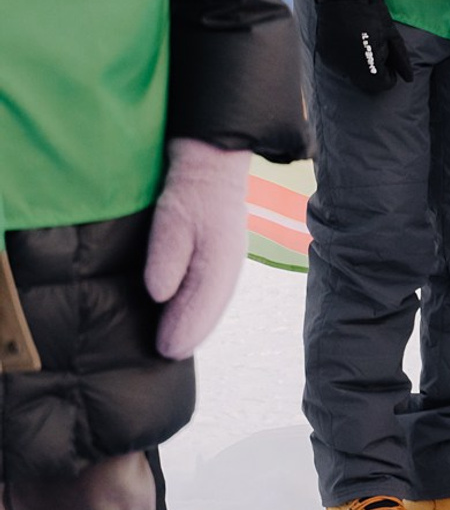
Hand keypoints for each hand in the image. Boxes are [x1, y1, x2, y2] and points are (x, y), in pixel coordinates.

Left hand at [144, 140, 250, 359]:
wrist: (214, 155)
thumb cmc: (191, 185)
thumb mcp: (174, 216)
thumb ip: (167, 255)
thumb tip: (160, 296)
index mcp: (222, 259)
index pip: (204, 304)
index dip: (186, 329)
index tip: (166, 350)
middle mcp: (230, 263)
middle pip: (212, 306)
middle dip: (192, 332)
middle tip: (167, 354)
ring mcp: (228, 257)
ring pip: (213, 299)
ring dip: (196, 322)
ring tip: (176, 342)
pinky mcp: (220, 251)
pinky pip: (211, 288)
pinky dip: (199, 306)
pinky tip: (185, 312)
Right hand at [312, 0, 413, 94]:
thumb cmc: (371, 12)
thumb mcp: (392, 35)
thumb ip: (401, 59)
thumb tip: (409, 79)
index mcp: (367, 62)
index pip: (382, 85)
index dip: (389, 75)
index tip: (389, 61)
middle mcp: (348, 66)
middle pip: (367, 83)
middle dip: (375, 72)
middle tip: (377, 50)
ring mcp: (334, 61)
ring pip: (353, 75)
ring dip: (361, 66)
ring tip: (363, 43)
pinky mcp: (324, 53)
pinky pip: (340, 65)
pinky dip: (347, 59)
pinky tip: (350, 41)